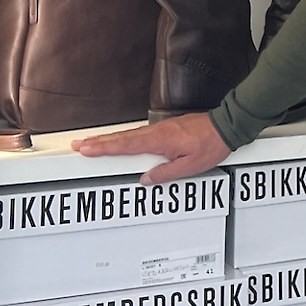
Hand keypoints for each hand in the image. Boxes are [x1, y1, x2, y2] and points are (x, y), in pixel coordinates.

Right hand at [72, 113, 230, 184]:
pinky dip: (125, 137)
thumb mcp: (190, 167)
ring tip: (91, 143)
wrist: (227, 126)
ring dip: (109, 139)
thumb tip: (145, 180)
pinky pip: (140, 134)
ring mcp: (161, 127)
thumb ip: (165, 174)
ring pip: (130, 135)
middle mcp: (157, 131)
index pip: (126, 145)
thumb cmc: (212, 145)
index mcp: (160, 140)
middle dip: (99, 142)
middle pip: (122, 138)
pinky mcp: (166, 128)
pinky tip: (119, 141)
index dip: (104, 148)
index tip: (86, 148)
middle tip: (78, 145)